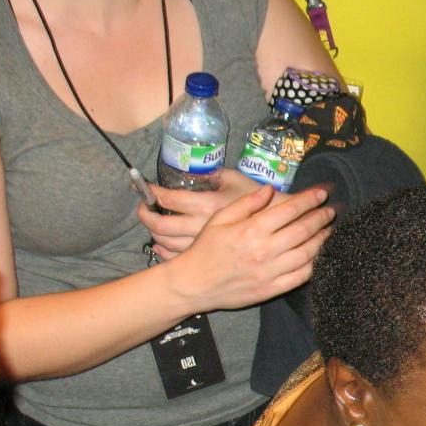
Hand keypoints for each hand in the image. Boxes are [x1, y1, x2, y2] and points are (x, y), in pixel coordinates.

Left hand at [137, 172, 258, 260]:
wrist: (282, 226)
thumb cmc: (258, 199)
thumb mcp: (236, 179)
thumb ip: (214, 174)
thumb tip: (195, 167)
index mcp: (207, 204)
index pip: (169, 199)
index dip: (151, 193)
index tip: (144, 188)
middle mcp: (202, 226)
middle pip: (160, 226)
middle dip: (146, 215)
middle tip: (144, 207)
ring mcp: (204, 244)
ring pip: (167, 243)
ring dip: (153, 233)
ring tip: (152, 224)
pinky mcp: (208, 256)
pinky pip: (178, 257)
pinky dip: (165, 251)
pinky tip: (161, 245)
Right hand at [167, 183, 333, 309]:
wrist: (194, 284)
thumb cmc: (205, 249)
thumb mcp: (219, 219)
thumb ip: (247, 203)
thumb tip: (270, 189)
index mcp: (252, 229)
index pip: (289, 210)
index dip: (309, 200)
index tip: (321, 193)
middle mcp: (264, 250)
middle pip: (303, 230)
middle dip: (321, 218)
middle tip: (331, 211)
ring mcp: (270, 272)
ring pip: (306, 254)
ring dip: (322, 240)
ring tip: (329, 230)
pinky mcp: (271, 290)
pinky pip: (300, 277)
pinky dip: (314, 265)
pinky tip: (319, 255)